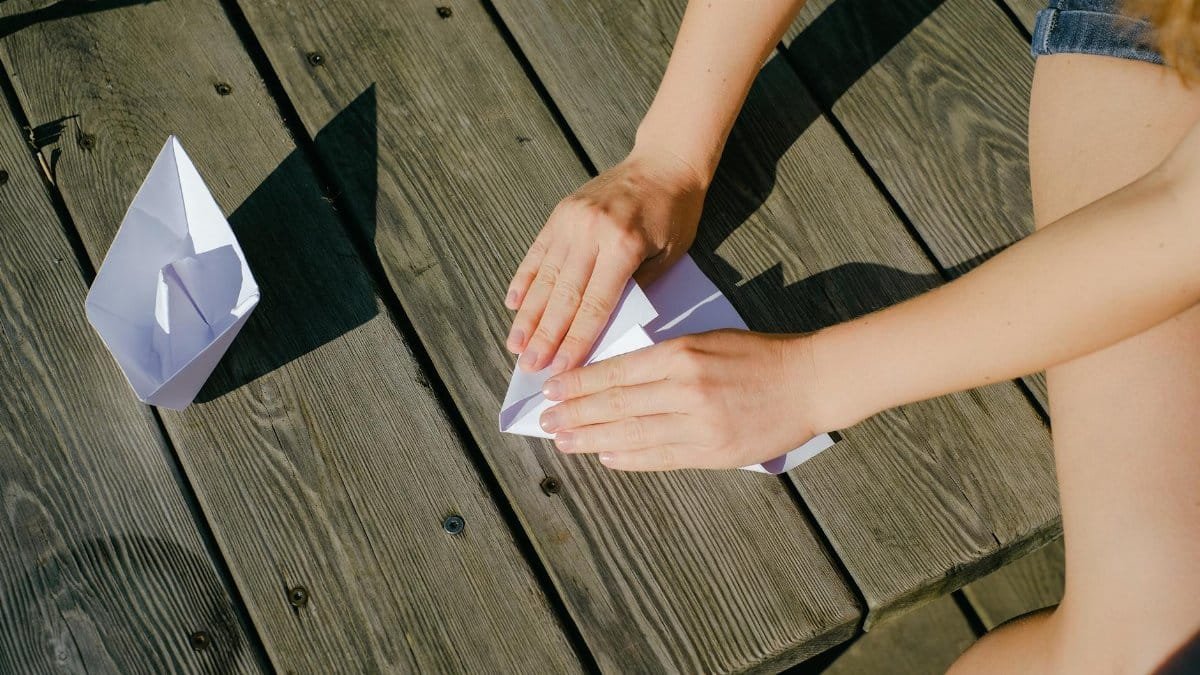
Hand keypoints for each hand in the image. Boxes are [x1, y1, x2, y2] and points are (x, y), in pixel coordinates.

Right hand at [505, 149, 706, 372]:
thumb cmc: (674, 213)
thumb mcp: (669, 256)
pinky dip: (524, 280)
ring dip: (528, 316)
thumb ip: (635, 289)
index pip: (594, 305)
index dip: (575, 341)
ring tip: (515, 346)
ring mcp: (571, 219)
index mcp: (623, 245)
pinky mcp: (560, 212)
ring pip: (544, 277)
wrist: (665, 161)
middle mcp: (591, 232)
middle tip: (528, 367)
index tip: (560, 370)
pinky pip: (537, 252)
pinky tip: (512, 305)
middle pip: (563, 296)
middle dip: (544, 336)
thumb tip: (601, 330)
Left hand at [537, 330, 831, 470]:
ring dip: (592, 439)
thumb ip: (662, 359)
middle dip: (575, 414)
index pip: (616, 372)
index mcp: (682, 354)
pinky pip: (661, 457)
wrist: (810, 382)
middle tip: (545, 421)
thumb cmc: (758, 355)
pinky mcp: (715, 452)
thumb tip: (613, 378)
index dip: (578, 385)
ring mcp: (701, 424)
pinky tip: (606, 456)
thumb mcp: (706, 340)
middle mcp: (686, 389)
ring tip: (564, 441)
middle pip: (616, 405)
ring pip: (632, 434)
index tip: (551, 390)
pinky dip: (630, 458)